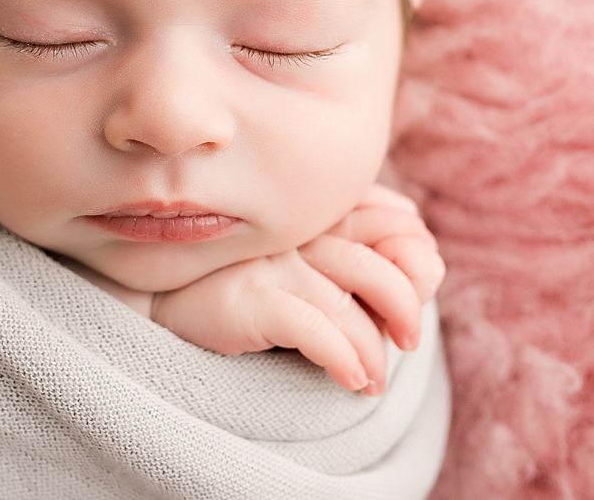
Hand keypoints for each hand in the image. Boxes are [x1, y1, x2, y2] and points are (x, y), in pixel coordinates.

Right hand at [149, 182, 445, 394]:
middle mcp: (299, 230)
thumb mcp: (309, 266)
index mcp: (318, 213)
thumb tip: (428, 267)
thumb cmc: (247, 284)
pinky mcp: (250, 296)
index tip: (418, 290)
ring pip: (352, 297)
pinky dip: (344, 358)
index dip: (417, 254)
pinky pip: (315, 327)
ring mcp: (273, 261)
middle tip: (409, 340)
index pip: (393, 218)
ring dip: (376, 347)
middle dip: (408, 302)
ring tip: (376, 378)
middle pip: (380, 256)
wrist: (164, 305)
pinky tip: (351, 380)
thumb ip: (362, 259)